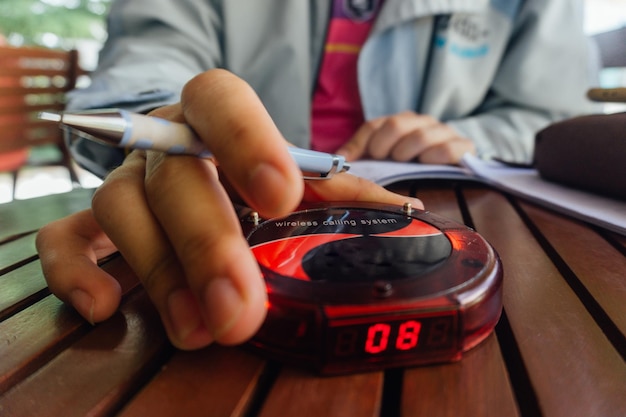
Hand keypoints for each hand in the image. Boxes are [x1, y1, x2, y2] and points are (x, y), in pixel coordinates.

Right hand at [36, 69, 423, 350]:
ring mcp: (127, 180)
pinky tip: (106, 306)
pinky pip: (66, 238)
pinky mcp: (97, 224)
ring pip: (121, 209)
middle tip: (238, 306)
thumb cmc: (253, 175)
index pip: (220, 101)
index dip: (246, 141)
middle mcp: (164, 142)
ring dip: (162, 273)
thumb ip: (339, 192)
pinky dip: (74, 271)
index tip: (279, 195)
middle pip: (174, 176)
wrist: (200, 171)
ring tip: (200, 327)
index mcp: (215, 116)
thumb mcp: (296, 177)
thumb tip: (400, 214)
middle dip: (206, 243)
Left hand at [337, 111, 475, 163]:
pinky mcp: (463, 146)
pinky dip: (436, 156)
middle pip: (397, 124)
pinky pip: (449, 148)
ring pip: (421, 135)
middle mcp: (422, 122)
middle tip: (383, 159)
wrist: (456, 164)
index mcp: (400, 123)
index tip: (350, 159)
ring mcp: (443, 132)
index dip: (362, 143)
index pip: (375, 126)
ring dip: (407, 151)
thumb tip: (338, 158)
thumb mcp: (387, 158)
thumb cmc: (415, 165)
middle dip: (384, 145)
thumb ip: (363, 154)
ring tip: (403, 162)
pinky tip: (427, 163)